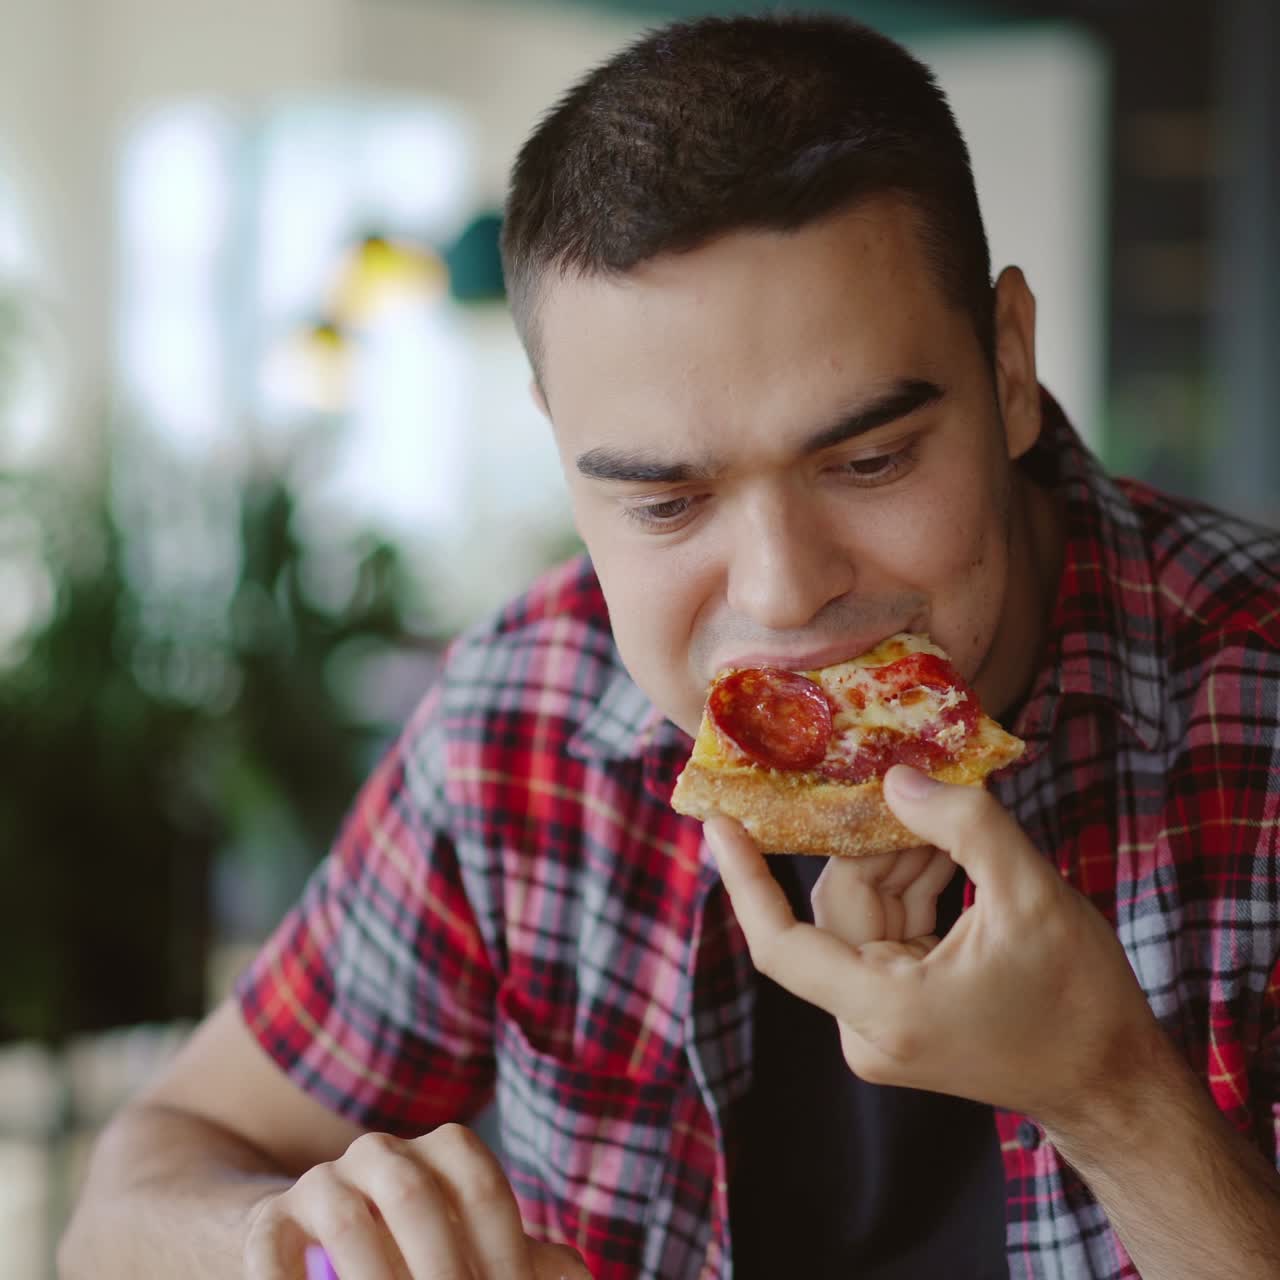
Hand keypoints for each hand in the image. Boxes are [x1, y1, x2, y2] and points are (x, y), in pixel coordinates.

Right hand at [243, 1124, 591, 1279]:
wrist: (311, 1236)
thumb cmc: (413, 1247)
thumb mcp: (470, 1245)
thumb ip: (524, 1260)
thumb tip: (581, 1279)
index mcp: (441, 1151)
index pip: (479, 1184)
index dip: (502, 1244)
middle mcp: (381, 1152)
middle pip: (414, 1197)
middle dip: (439, 1267)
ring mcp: (320, 1182)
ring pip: (348, 1221)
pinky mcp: (268, 1223)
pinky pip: (274, 1251)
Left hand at [705, 765, 1163, 1128]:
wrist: (1111, 1081)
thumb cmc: (1078, 998)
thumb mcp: (1031, 897)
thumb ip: (963, 827)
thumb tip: (896, 780)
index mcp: (885, 1010)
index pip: (780, 944)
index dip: (744, 880)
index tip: (717, 821)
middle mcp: (867, 1027)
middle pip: (836, 910)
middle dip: (871, 845)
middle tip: (905, 784)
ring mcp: (880, 1025)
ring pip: (862, 915)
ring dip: (896, 861)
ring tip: (944, 821)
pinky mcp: (898, 1014)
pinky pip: (884, 933)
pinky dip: (909, 889)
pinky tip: (944, 852)